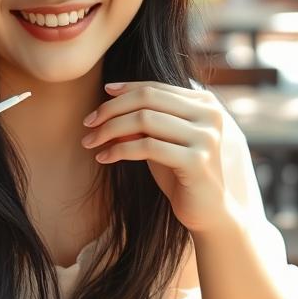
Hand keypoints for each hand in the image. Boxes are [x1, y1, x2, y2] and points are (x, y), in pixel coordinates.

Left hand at [81, 81, 234, 236]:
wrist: (208, 211)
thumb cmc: (180, 173)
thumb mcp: (160, 141)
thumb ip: (143, 121)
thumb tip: (107, 104)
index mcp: (205, 104)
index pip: (155, 87)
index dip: (125, 89)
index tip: (101, 94)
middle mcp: (209, 115)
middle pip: (147, 99)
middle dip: (111, 109)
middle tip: (88, 122)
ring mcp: (205, 138)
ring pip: (144, 120)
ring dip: (110, 130)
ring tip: (91, 142)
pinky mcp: (196, 161)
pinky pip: (147, 147)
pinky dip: (119, 150)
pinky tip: (104, 157)